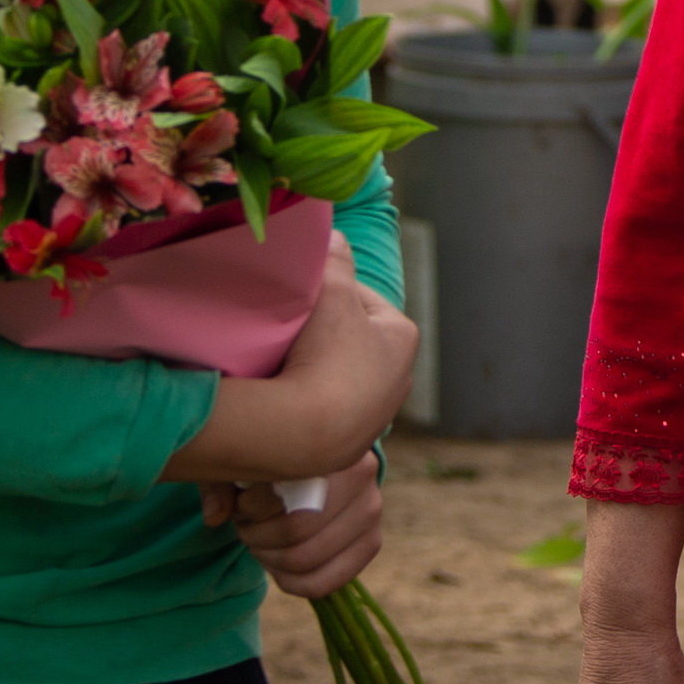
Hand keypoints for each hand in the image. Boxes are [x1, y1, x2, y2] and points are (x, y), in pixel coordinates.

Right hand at [156, 242, 416, 484]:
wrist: (303, 432)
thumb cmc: (326, 354)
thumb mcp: (331, 293)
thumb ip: (335, 261)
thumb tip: (335, 235)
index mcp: (402, 338)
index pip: (362, 299)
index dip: (329, 292)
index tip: (301, 295)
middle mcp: (399, 379)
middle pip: (352, 341)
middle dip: (323, 332)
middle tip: (288, 327)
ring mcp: (375, 417)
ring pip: (340, 379)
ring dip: (315, 369)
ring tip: (281, 362)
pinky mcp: (349, 448)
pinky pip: (326, 413)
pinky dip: (309, 402)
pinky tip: (284, 396)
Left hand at [203, 454, 383, 599]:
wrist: (320, 459)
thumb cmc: (276, 454)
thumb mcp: (245, 455)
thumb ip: (222, 478)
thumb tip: (216, 516)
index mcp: (332, 442)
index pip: (283, 493)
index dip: (249, 508)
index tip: (240, 502)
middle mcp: (363, 474)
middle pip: (295, 531)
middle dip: (256, 536)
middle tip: (245, 527)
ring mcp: (372, 511)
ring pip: (304, 559)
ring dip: (270, 558)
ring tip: (260, 542)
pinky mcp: (371, 541)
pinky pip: (323, 582)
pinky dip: (290, 582)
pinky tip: (278, 565)